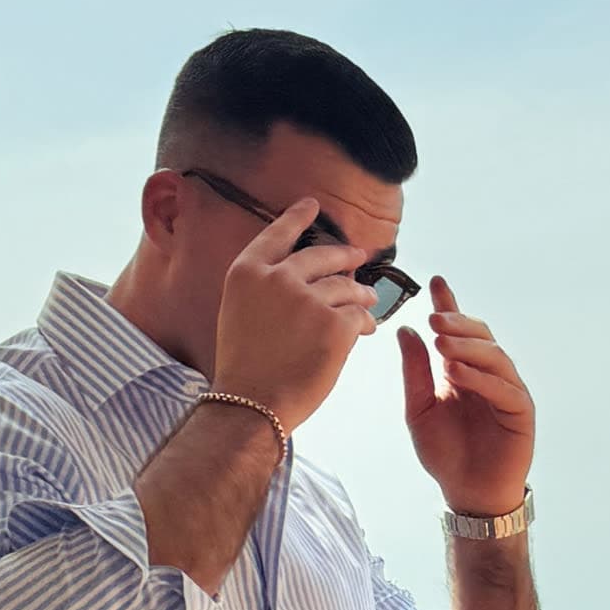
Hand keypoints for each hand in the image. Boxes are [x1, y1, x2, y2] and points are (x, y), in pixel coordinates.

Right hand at [210, 197, 374, 427]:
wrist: (251, 404)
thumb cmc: (244, 368)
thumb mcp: (239, 314)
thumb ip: (266, 290)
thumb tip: (308, 281)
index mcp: (247, 273)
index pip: (277, 234)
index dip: (297, 217)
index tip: (312, 205)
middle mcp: (278, 278)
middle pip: (321, 257)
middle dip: (345, 257)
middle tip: (359, 257)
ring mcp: (308, 299)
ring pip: (347, 287)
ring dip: (361, 295)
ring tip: (370, 302)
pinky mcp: (335, 324)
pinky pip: (358, 316)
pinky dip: (364, 323)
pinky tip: (366, 330)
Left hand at [398, 281, 536, 516]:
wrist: (466, 492)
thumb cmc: (445, 454)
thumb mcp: (418, 409)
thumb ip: (415, 371)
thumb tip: (406, 330)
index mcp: (463, 370)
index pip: (458, 331)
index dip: (450, 305)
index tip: (437, 282)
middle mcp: (488, 375)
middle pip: (480, 337)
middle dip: (458, 323)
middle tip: (434, 318)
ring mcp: (507, 391)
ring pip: (494, 357)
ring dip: (468, 347)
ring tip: (443, 343)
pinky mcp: (520, 412)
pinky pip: (504, 387)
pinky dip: (481, 377)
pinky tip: (457, 372)